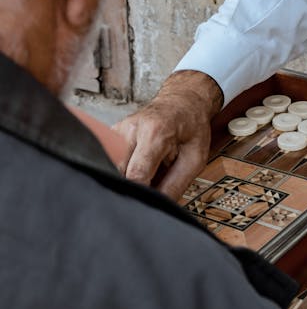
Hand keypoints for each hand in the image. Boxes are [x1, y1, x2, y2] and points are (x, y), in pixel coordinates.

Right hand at [114, 70, 223, 199]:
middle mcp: (131, 129)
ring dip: (121, 181)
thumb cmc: (191, 126)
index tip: (143, 209)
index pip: (136, 173)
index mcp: (155, 132)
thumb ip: (176, 184)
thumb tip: (160, 208)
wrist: (182, 100)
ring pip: (108, 167)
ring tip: (140, 184)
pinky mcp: (111, 134)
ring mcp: (117, 130)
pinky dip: (117, 172)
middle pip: (116, 171)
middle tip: (141, 202)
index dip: (139, 194)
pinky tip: (130, 175)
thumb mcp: (195, 157)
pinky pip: (108, 159)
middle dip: (126, 190)